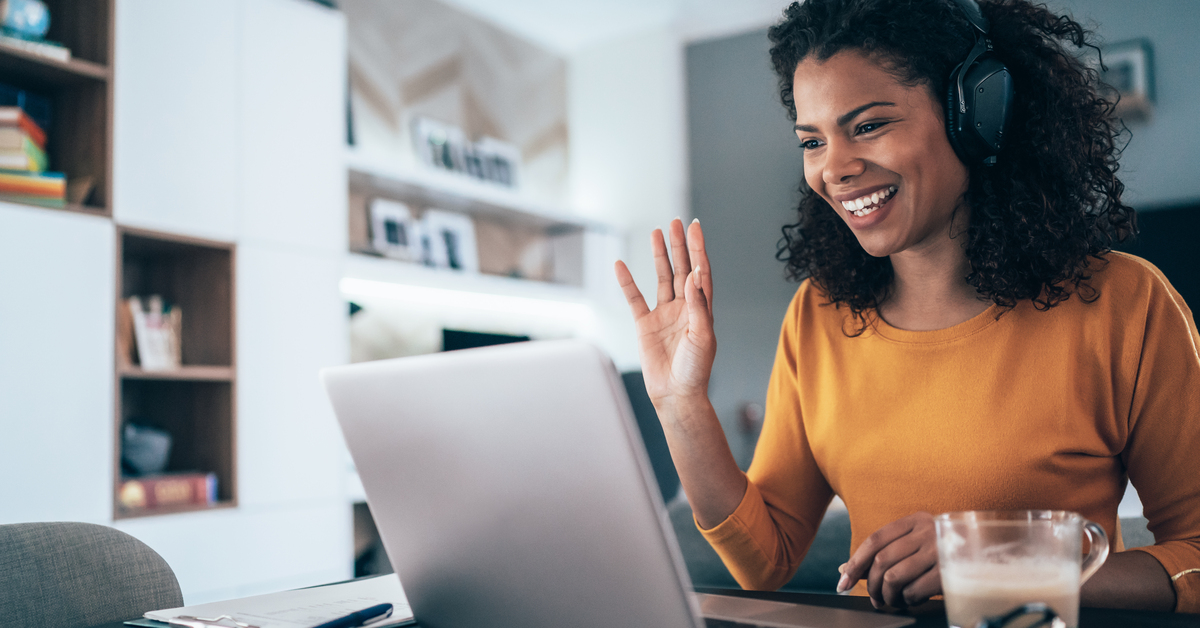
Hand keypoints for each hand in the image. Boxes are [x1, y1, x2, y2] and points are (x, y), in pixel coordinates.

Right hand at [614, 218, 714, 413]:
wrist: (676, 395)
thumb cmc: (695, 369)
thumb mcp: (702, 336)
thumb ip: (698, 304)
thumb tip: (693, 274)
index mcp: (702, 309)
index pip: (701, 272)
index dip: (698, 249)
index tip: (695, 227)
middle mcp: (684, 308)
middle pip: (681, 269)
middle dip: (679, 246)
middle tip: (675, 222)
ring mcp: (664, 315)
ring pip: (661, 278)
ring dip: (659, 256)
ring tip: (656, 232)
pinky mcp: (645, 325)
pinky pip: (634, 299)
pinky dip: (627, 282)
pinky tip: (620, 264)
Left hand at [838, 512, 940, 608]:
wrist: (992, 550)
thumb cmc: (946, 548)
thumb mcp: (917, 541)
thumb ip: (885, 552)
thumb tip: (845, 569)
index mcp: (915, 520)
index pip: (875, 540)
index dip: (856, 563)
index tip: (843, 582)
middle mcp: (927, 531)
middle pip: (882, 561)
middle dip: (871, 585)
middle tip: (874, 598)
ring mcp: (940, 551)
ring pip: (895, 578)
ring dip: (888, 596)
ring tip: (892, 601)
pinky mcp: (950, 572)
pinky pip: (915, 590)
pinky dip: (907, 600)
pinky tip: (911, 600)